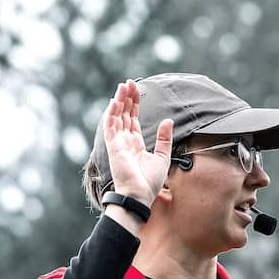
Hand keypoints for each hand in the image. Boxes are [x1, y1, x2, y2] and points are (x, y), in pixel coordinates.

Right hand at [101, 80, 173, 204]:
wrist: (141, 196)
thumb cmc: (150, 182)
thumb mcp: (162, 157)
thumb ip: (164, 138)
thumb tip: (168, 120)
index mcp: (135, 143)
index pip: (132, 119)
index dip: (134, 104)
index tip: (136, 89)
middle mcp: (124, 141)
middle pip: (123, 115)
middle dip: (126, 98)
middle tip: (129, 83)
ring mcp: (118, 143)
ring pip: (116, 117)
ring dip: (119, 101)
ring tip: (123, 86)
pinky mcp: (113, 147)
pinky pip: (110, 127)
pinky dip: (111, 113)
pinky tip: (115, 101)